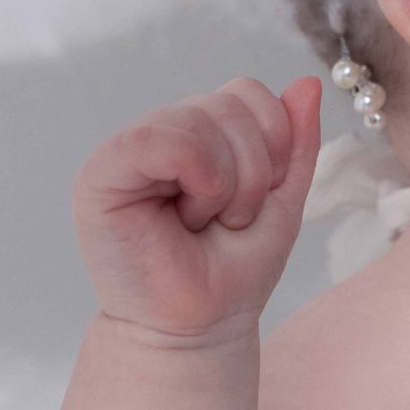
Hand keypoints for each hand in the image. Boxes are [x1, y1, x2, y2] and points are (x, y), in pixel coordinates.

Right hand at [72, 74, 322, 339]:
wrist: (197, 328)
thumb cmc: (231, 270)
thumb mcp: (281, 199)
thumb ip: (295, 142)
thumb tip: (308, 81)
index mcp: (201, 132)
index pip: (248, 93)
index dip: (274, 141)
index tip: (261, 197)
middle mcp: (164, 131)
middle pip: (231, 101)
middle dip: (253, 171)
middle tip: (228, 219)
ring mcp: (130, 149)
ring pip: (201, 119)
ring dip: (226, 185)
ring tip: (203, 222)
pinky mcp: (102, 174)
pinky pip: (159, 139)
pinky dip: (197, 177)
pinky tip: (186, 215)